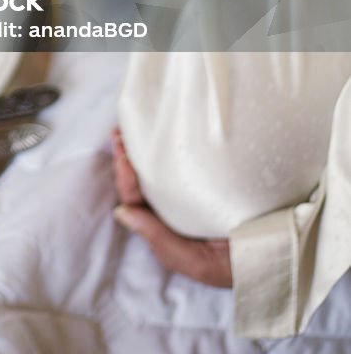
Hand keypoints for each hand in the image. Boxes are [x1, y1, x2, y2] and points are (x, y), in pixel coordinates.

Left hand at [112, 128, 232, 287]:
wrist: (278, 253)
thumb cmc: (235, 265)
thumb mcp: (196, 262)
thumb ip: (160, 240)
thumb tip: (121, 213)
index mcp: (168, 228)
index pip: (137, 201)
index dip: (125, 177)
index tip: (122, 154)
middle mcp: (174, 209)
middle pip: (142, 182)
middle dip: (126, 159)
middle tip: (118, 135)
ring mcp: (192, 194)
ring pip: (157, 171)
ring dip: (141, 152)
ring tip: (129, 131)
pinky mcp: (211, 179)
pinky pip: (183, 163)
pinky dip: (169, 149)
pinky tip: (162, 134)